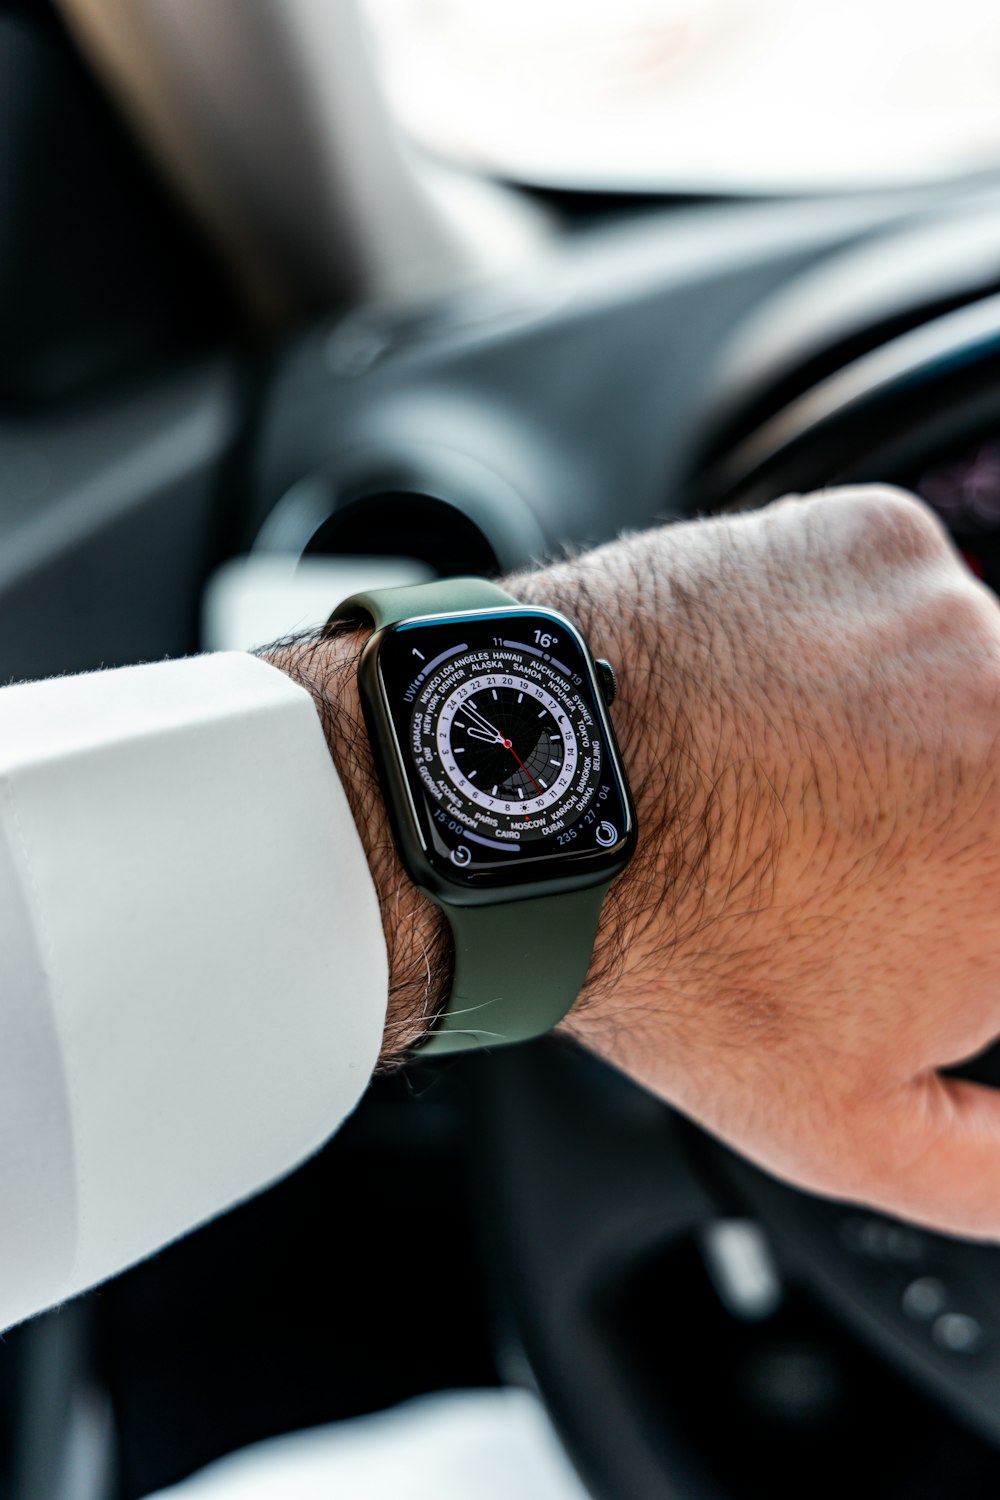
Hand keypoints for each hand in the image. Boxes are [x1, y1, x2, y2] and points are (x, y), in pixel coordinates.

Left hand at [514, 486, 999, 1238]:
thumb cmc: (676, 959)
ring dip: (914, 735)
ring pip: (974, 686)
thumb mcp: (853, 1132)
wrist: (527, 804)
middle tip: (848, 858)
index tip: (926, 910)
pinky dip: (858, 651)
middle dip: (959, 830)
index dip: (968, 911)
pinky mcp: (878, 538)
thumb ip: (994, 1167)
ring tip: (789, 784)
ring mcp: (956, 613)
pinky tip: (769, 706)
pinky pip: (905, 605)